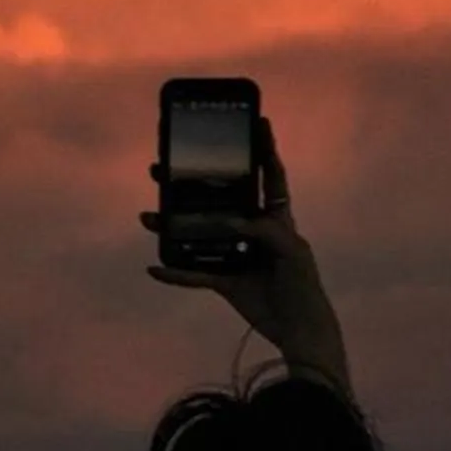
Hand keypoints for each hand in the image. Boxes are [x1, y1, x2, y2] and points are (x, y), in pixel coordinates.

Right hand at [140, 114, 344, 370]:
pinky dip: (174, 273)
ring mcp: (235, 254)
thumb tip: (229, 222)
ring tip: (147, 216)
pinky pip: (193, 274)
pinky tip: (153, 269)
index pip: (270, 177)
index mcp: (276, 218)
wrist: (300, 328)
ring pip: (198, 234)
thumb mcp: (292, 252)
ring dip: (172, 225)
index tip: (259, 122)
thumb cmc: (303, 285)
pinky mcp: (224, 282)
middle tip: (165, 168)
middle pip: (219, 199)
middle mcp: (252, 231)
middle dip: (193, 183)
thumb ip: (265, 232)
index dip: (265, 149)